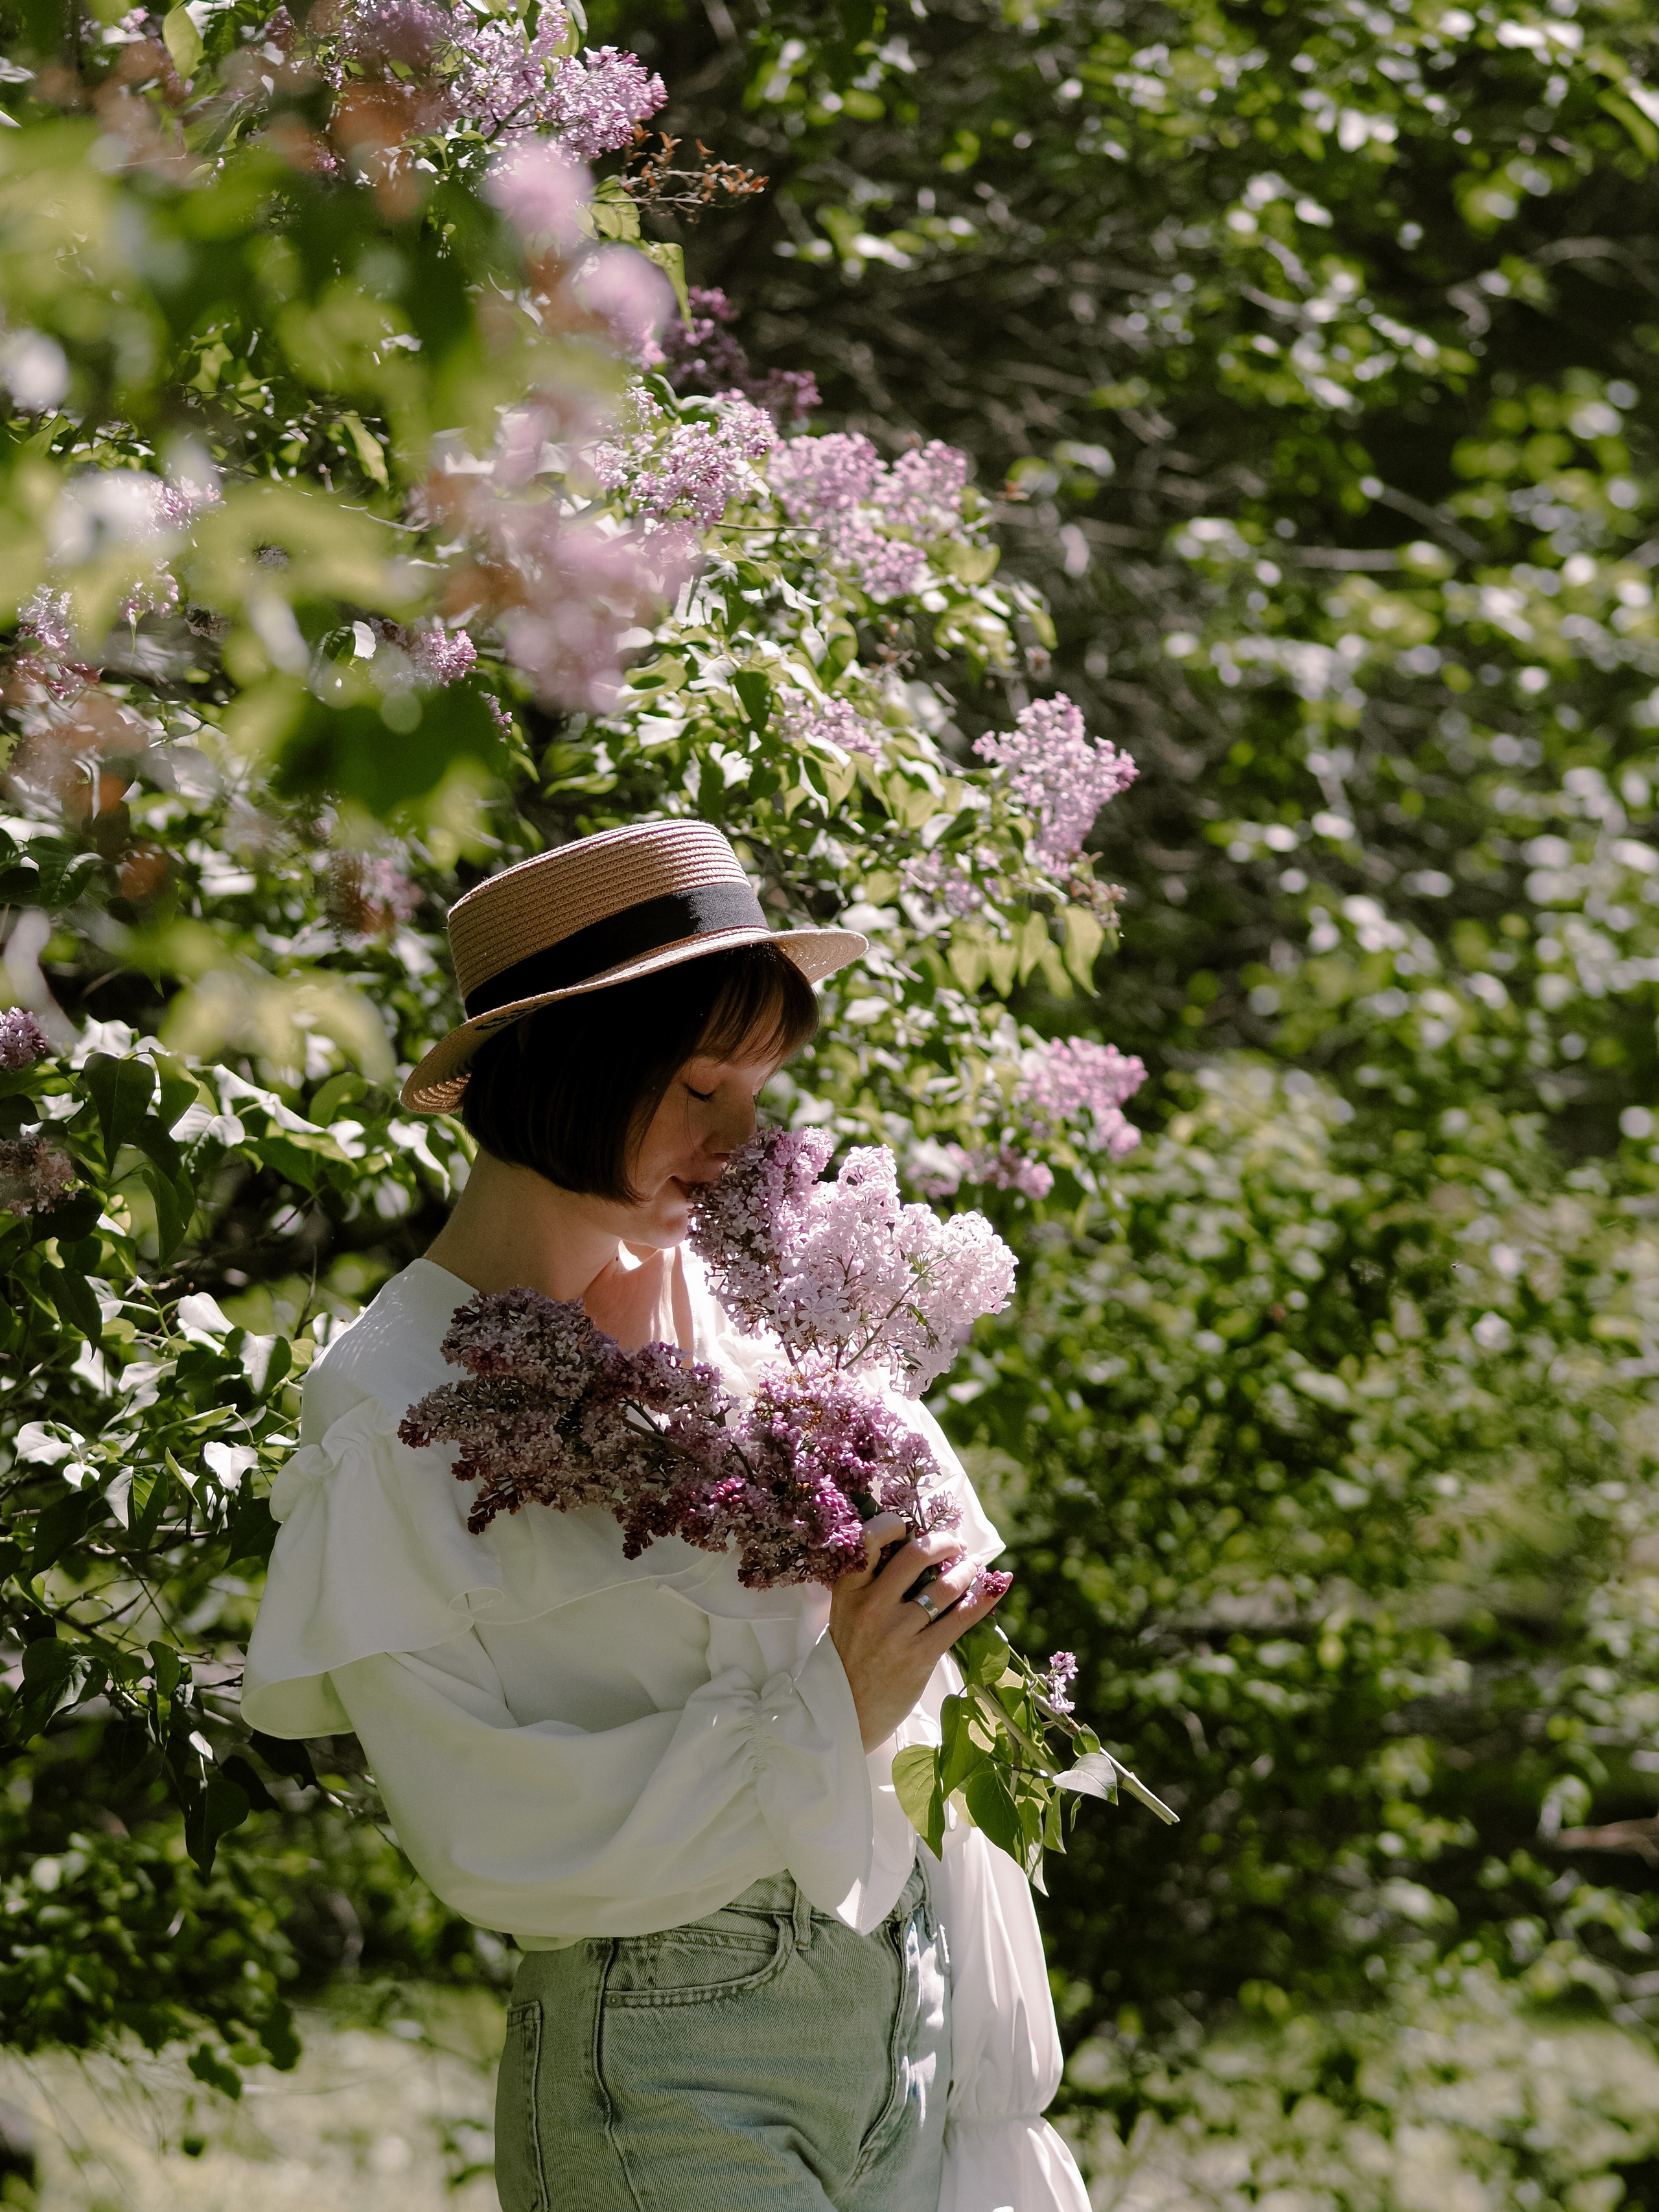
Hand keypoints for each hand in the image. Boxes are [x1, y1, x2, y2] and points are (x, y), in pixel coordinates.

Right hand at [828, 1513, 1007, 1752]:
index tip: (911, 1526)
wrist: (844, 1709)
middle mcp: (871, 1605)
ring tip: (974, 1568)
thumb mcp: (847, 1611)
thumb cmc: (851, 1655)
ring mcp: (897, 1631)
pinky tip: (994, 1589)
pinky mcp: (920, 1655)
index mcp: (849, 1588)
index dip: (894, 1523)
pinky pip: (960, 1620)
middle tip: (956, 1545)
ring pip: (944, 1587)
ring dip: (967, 1571)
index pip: (870, 1538)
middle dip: (945, 1543)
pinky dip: (982, 1600)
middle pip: (916, 1555)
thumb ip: (873, 1582)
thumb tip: (919, 1550)